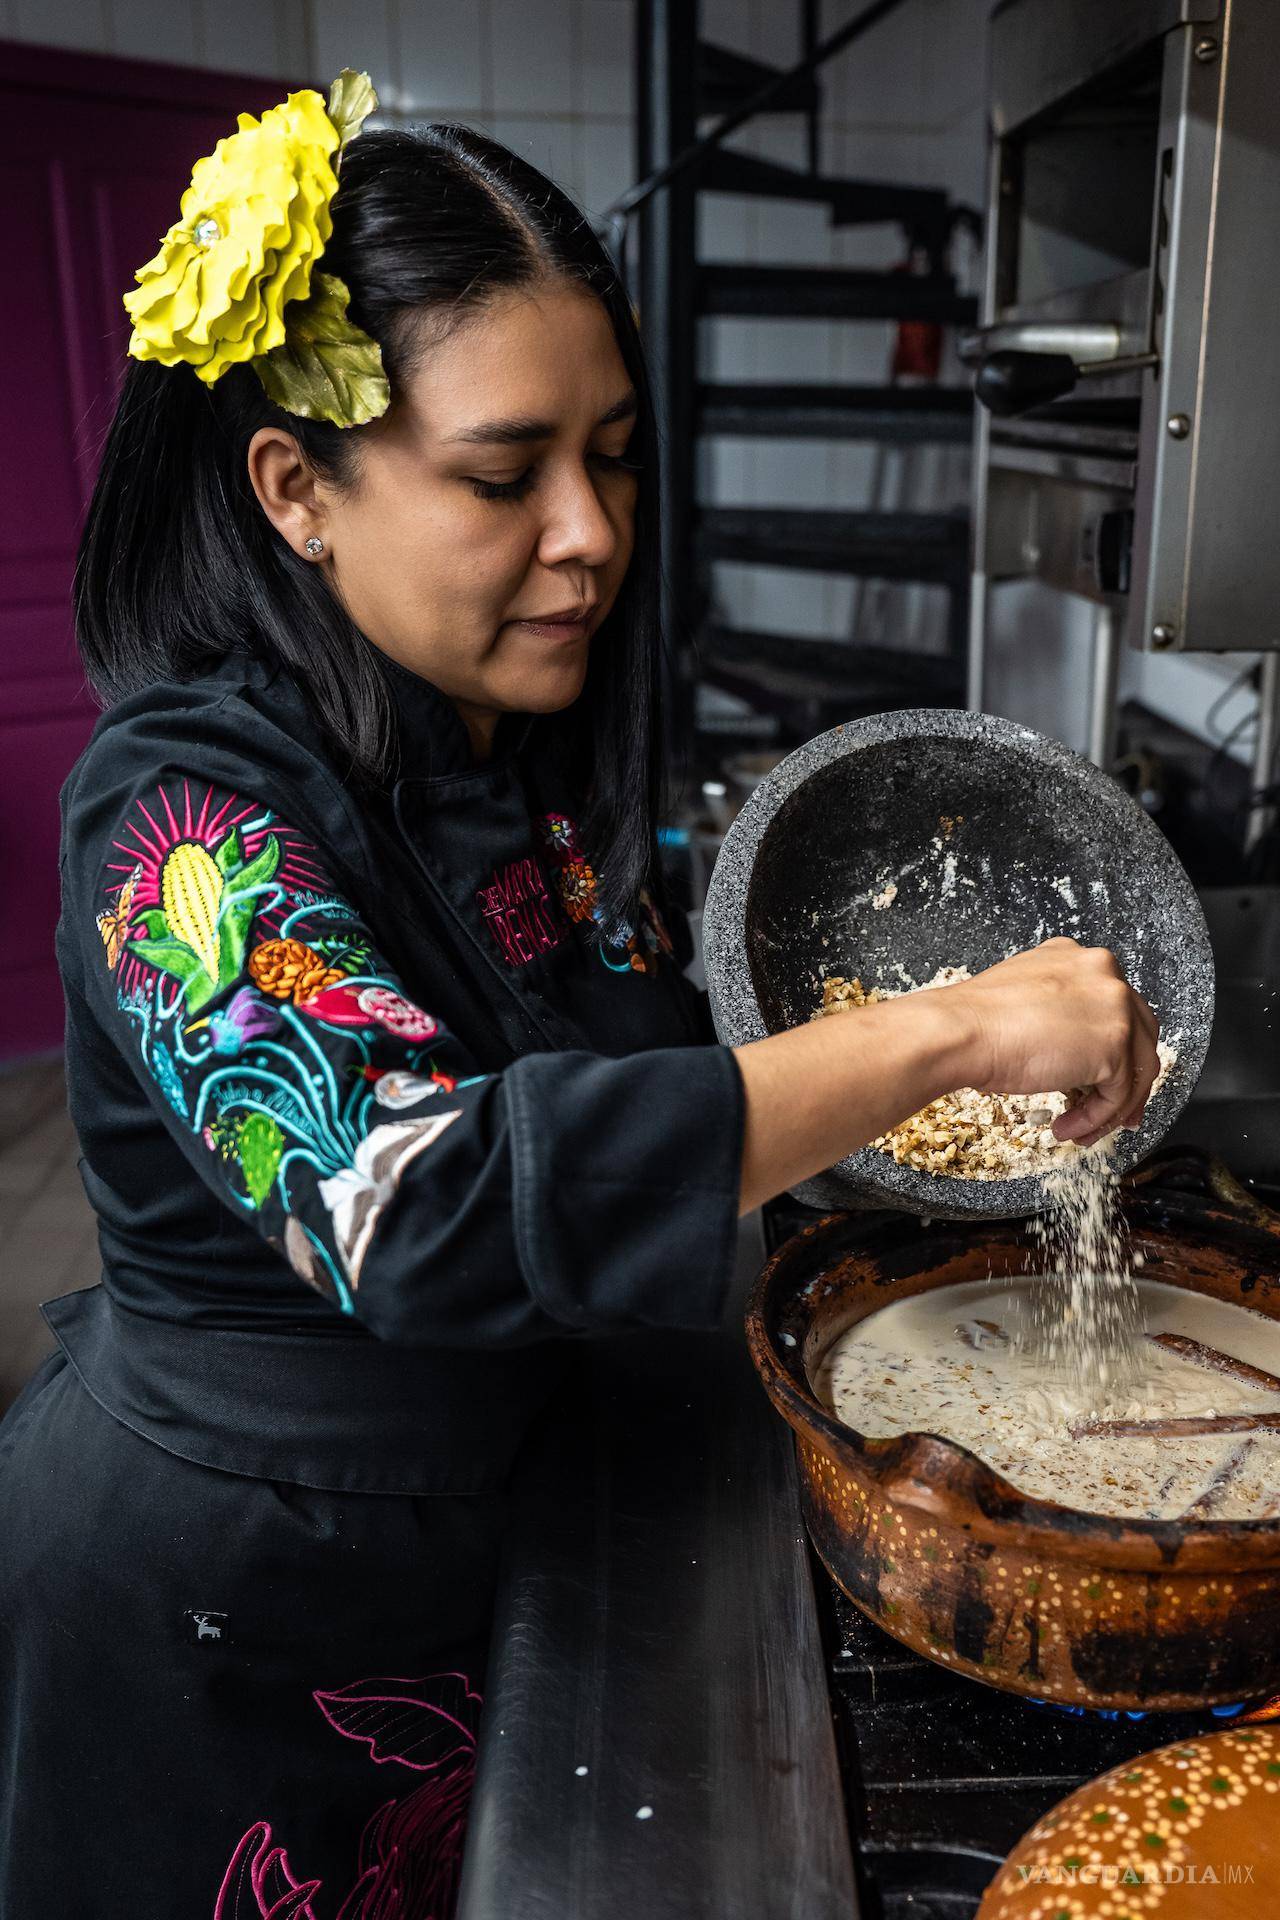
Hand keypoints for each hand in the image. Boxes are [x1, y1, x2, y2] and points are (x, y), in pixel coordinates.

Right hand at [939, 938, 1160, 1148]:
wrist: (961, 1032)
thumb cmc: (977, 1023)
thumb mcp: (1027, 998)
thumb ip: (1060, 1010)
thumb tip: (1073, 1049)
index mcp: (1081, 960)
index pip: (1118, 1006)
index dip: (1117, 1046)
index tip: (1108, 1074)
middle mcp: (1104, 973)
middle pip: (1141, 1033)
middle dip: (1131, 1079)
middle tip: (1118, 1110)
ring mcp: (1114, 1007)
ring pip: (1136, 1068)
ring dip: (1110, 1107)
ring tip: (1080, 1128)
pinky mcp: (1114, 1045)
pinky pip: (1117, 1095)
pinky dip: (1095, 1119)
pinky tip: (1066, 1127)